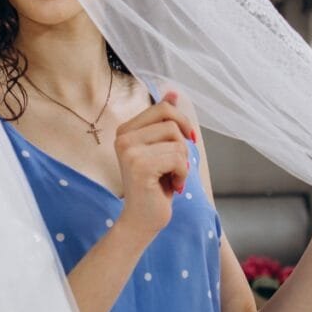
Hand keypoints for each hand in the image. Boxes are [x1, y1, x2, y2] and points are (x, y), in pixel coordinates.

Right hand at [114, 90, 195, 242]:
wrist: (143, 220)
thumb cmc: (156, 184)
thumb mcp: (162, 148)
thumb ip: (165, 121)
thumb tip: (172, 91)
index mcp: (126, 130)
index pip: (163, 108)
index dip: (182, 122)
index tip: (188, 140)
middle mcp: (123, 137)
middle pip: (171, 122)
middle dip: (183, 144)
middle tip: (179, 164)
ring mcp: (128, 151)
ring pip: (177, 141)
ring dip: (183, 162)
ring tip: (171, 178)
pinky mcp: (139, 166)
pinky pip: (178, 159)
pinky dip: (182, 174)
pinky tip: (172, 186)